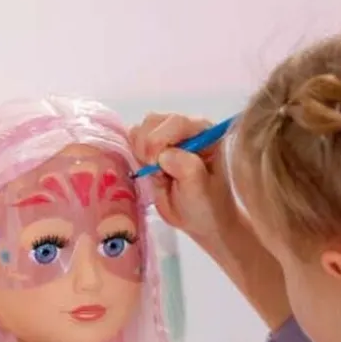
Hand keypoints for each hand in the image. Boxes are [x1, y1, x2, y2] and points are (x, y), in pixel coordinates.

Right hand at [130, 113, 239, 252]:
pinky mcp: (152, 147)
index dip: (160, 140)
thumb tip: (165, 154)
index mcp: (205, 133)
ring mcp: (168, 137)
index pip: (177, 122)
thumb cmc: (206, 205)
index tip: (155, 165)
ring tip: (155, 173)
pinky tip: (148, 172)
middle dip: (148, 147)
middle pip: (154, 121)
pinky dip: (135, 156)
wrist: (201, 219)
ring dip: (140, 152)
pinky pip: (134, 142)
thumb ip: (187, 168)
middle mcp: (186, 129)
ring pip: (140, 130)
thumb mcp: (200, 191)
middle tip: (156, 172)